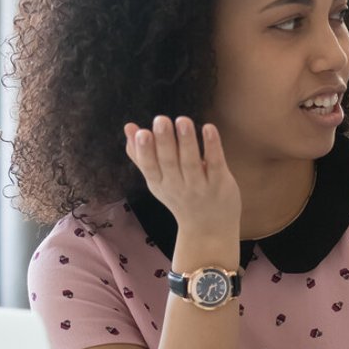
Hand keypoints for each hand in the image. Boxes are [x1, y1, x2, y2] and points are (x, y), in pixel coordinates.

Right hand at [124, 116, 240, 238]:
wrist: (209, 229)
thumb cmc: (181, 198)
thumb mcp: (157, 181)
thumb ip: (142, 155)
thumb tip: (128, 127)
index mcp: (159, 183)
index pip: (150, 167)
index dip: (145, 151)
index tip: (142, 132)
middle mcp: (177, 186)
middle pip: (169, 162)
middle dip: (164, 141)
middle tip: (161, 120)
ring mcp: (199, 186)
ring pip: (191, 162)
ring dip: (187, 141)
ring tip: (183, 120)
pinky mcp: (220, 184)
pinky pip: (215, 164)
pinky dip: (212, 146)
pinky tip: (209, 128)